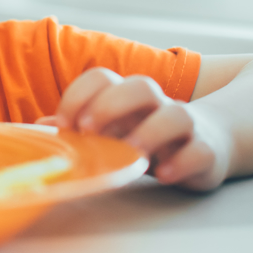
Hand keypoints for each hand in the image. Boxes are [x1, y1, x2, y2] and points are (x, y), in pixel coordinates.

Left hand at [38, 68, 232, 190]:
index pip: (101, 78)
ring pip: (176, 114)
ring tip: (130, 152)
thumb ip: (80, 125)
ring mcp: (185, 126)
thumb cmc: (146, 134)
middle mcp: (156, 104)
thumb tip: (42, 124)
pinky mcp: (206, 151)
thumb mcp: (113, 130)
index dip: (79, 95)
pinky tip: (164, 175)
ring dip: (150, 132)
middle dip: (110, 104)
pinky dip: (182, 161)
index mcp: (126, 96)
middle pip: (140, 86)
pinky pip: (199, 150)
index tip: (64, 124)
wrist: (210, 140)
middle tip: (87, 130)